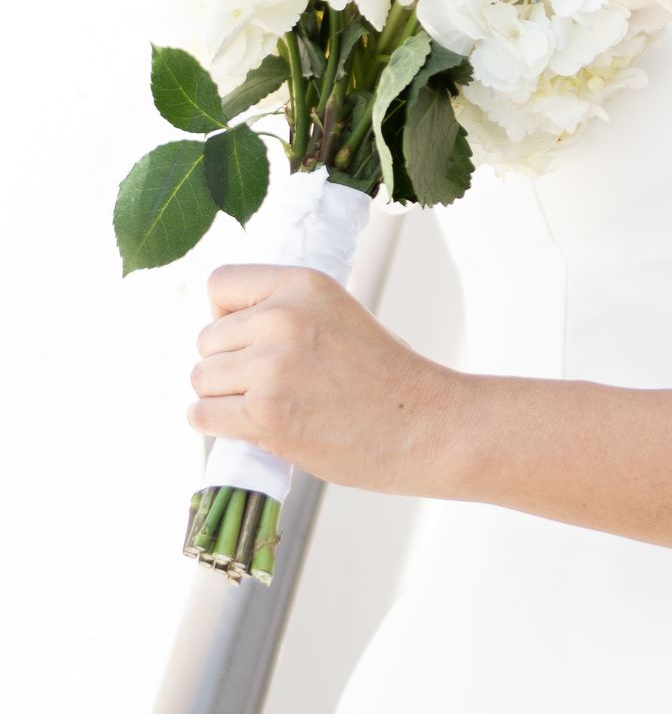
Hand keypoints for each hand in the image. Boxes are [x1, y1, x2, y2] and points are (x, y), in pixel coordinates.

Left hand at [189, 265, 461, 495]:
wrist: (427, 426)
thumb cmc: (387, 379)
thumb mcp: (338, 316)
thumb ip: (285, 313)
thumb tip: (225, 330)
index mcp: (303, 284)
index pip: (220, 284)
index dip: (225, 316)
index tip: (248, 340)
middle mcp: (283, 317)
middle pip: (206, 339)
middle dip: (228, 366)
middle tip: (270, 386)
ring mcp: (272, 367)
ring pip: (202, 379)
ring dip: (223, 399)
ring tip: (268, 408)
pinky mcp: (266, 415)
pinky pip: (202, 415)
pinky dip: (216, 427)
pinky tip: (249, 428)